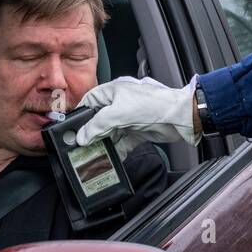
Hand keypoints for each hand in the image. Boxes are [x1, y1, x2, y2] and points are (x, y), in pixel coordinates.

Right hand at [72, 76, 198, 156]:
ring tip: (95, 156)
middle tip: (83, 146)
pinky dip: (118, 151)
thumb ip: (97, 126)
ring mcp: (129, 118)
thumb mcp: (117, 114)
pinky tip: (112, 160)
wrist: (178, 118)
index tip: (72, 128)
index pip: (91, 100)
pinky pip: (123, 143)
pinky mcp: (138, 131)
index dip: (81, 114)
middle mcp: (120, 103)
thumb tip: (82, 136)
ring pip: (110, 133)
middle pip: (99, 120)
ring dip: (104, 145)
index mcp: (114, 91)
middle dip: (92, 133)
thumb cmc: (152, 105)